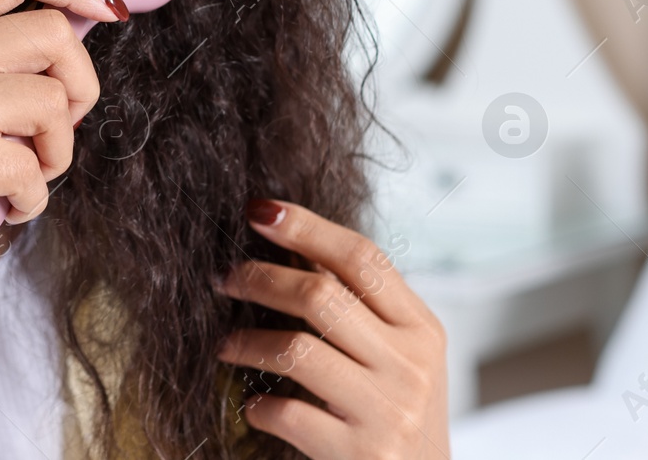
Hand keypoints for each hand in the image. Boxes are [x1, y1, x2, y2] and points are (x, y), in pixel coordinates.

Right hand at [0, 0, 120, 313]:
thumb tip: (82, 20)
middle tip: (51, 133)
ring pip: (50, 103)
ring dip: (54, 155)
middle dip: (78, 90)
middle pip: (50, 33)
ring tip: (21, 178)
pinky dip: (32, 199)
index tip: (105, 7)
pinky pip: (30, 169)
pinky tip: (3, 209)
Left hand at [215, 200, 450, 458]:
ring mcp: (389, 411)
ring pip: (296, 349)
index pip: (362, 258)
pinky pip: (290, 413)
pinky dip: (259, 405)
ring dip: (245, 342)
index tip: (258, 211)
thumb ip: (360, 308)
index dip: (306, 226)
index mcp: (422, 330)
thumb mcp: (399, 357)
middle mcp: (412, 366)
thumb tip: (294, 245)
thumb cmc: (399, 417)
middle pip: (320, 294)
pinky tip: (254, 405)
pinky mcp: (363, 454)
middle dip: (260, 278)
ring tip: (225, 346)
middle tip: (225, 279)